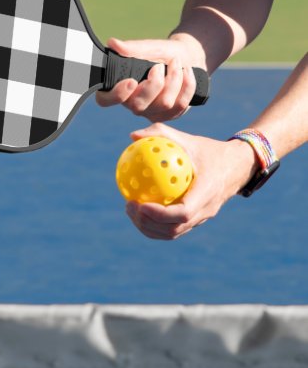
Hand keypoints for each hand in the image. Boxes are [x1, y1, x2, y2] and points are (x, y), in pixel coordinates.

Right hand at [96, 37, 205, 121]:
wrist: (187, 57)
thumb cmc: (162, 53)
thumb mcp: (149, 47)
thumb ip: (132, 48)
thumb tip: (113, 43)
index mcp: (120, 87)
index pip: (105, 100)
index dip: (116, 95)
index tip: (131, 81)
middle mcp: (132, 104)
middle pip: (138, 106)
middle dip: (154, 84)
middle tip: (159, 66)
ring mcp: (151, 112)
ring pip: (164, 104)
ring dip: (174, 79)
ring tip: (176, 63)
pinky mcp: (169, 115)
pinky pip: (180, 105)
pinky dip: (187, 84)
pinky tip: (187, 72)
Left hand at [124, 123, 258, 239]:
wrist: (237, 166)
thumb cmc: (209, 150)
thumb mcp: (188, 139)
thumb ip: (161, 134)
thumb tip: (132, 136)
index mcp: (207, 192)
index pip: (183, 212)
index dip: (160, 214)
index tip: (140, 204)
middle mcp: (206, 210)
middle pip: (174, 229)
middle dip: (148, 223)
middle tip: (129, 206)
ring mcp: (202, 218)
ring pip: (173, 233)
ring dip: (149, 227)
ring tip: (130, 210)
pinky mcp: (197, 220)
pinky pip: (174, 228)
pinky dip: (155, 225)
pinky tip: (139, 210)